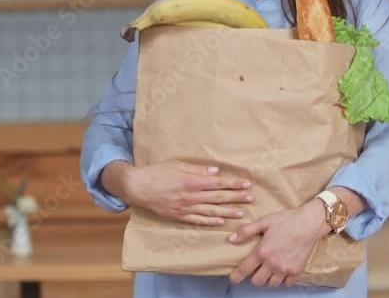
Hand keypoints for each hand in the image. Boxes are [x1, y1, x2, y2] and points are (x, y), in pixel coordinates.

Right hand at [118, 160, 253, 225]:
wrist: (138, 187)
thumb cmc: (157, 172)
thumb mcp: (178, 165)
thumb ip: (198, 169)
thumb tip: (216, 172)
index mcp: (192, 181)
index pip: (218, 183)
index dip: (233, 184)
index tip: (246, 184)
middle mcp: (191, 196)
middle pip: (218, 198)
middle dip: (236, 198)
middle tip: (250, 198)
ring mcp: (185, 208)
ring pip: (211, 212)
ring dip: (227, 212)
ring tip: (241, 213)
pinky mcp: (179, 216)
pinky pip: (197, 220)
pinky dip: (210, 222)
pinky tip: (220, 223)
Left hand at [227, 199, 330, 286]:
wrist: (309, 223)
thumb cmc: (287, 220)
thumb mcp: (264, 221)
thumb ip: (246, 231)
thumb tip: (231, 239)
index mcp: (262, 252)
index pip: (244, 270)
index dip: (236, 276)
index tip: (234, 279)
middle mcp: (272, 264)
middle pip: (257, 281)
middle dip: (254, 276)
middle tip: (257, 268)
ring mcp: (285, 269)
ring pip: (271, 284)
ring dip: (268, 278)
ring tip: (270, 269)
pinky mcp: (296, 271)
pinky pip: (286, 283)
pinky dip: (283, 279)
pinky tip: (282, 270)